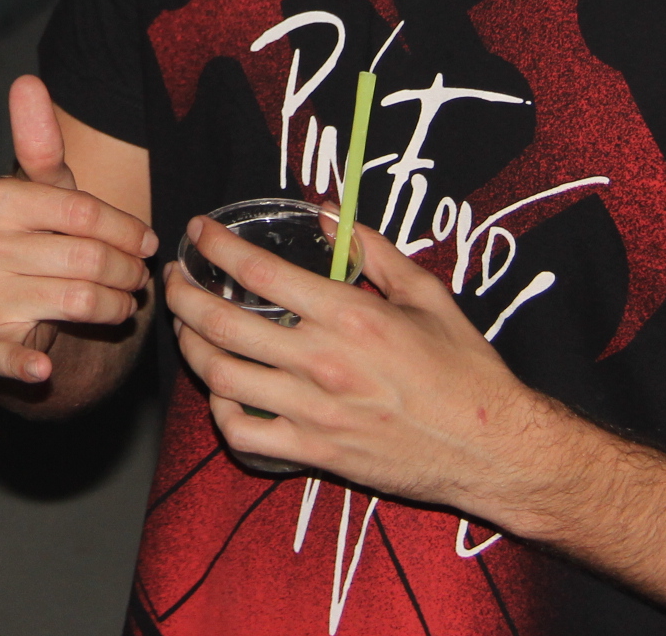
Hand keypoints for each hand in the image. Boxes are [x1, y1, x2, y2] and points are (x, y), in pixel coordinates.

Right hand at [0, 75, 157, 383]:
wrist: (5, 294)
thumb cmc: (36, 231)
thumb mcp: (43, 186)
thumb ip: (38, 139)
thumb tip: (27, 81)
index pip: (82, 210)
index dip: (126, 228)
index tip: (147, 240)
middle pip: (87, 257)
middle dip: (129, 269)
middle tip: (141, 275)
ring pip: (79, 301)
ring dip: (117, 305)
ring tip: (125, 301)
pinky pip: (9, 356)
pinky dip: (27, 365)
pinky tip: (44, 367)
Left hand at [164, 218, 561, 515]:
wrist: (490, 446)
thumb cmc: (465, 368)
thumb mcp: (428, 294)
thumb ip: (374, 249)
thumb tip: (326, 213)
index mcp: (350, 316)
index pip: (258, 273)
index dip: (216, 246)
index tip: (199, 232)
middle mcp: (322, 362)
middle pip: (222, 324)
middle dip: (184, 295)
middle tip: (175, 279)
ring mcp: (313, 412)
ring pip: (221, 377)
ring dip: (191, 348)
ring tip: (186, 328)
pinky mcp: (314, 452)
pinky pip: (242, 434)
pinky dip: (219, 411)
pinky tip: (220, 390)